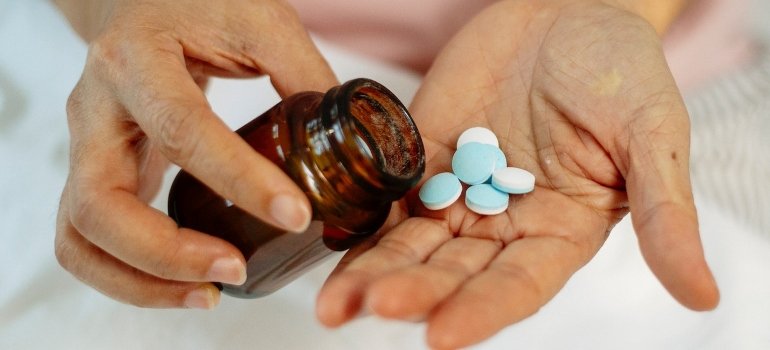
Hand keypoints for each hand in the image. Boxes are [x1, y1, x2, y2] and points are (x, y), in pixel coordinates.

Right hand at [55, 0, 336, 307]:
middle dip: (168, 254)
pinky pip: (89, 241)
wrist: (140, 5)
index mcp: (138, 61)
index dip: (240, 180)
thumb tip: (352, 145)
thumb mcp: (259, 22)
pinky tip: (187, 279)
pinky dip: (130, 275)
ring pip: (81, 236)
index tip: (296, 216)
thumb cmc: (198, 6)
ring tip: (209, 293)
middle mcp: (96, 109)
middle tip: (234, 270)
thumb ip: (304, 74)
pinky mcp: (97, 174)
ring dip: (141, 279)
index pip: (183, 129)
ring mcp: (87, 148)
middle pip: (100, 204)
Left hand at [316, 1, 718, 347]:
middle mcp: (503, 223)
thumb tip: (702, 295)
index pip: (517, 287)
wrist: (566, 10)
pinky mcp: (424, 155)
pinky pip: (388, 193)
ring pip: (411, 243)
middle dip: (410, 292)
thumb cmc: (621, 68)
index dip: (481, 312)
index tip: (440, 336)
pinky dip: (360, 218)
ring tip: (333, 302)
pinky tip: (329, 237)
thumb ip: (665, 213)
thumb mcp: (653, 135)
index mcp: (560, 231)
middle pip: (451, 272)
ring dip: (372, 272)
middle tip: (368, 309)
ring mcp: (459, 190)